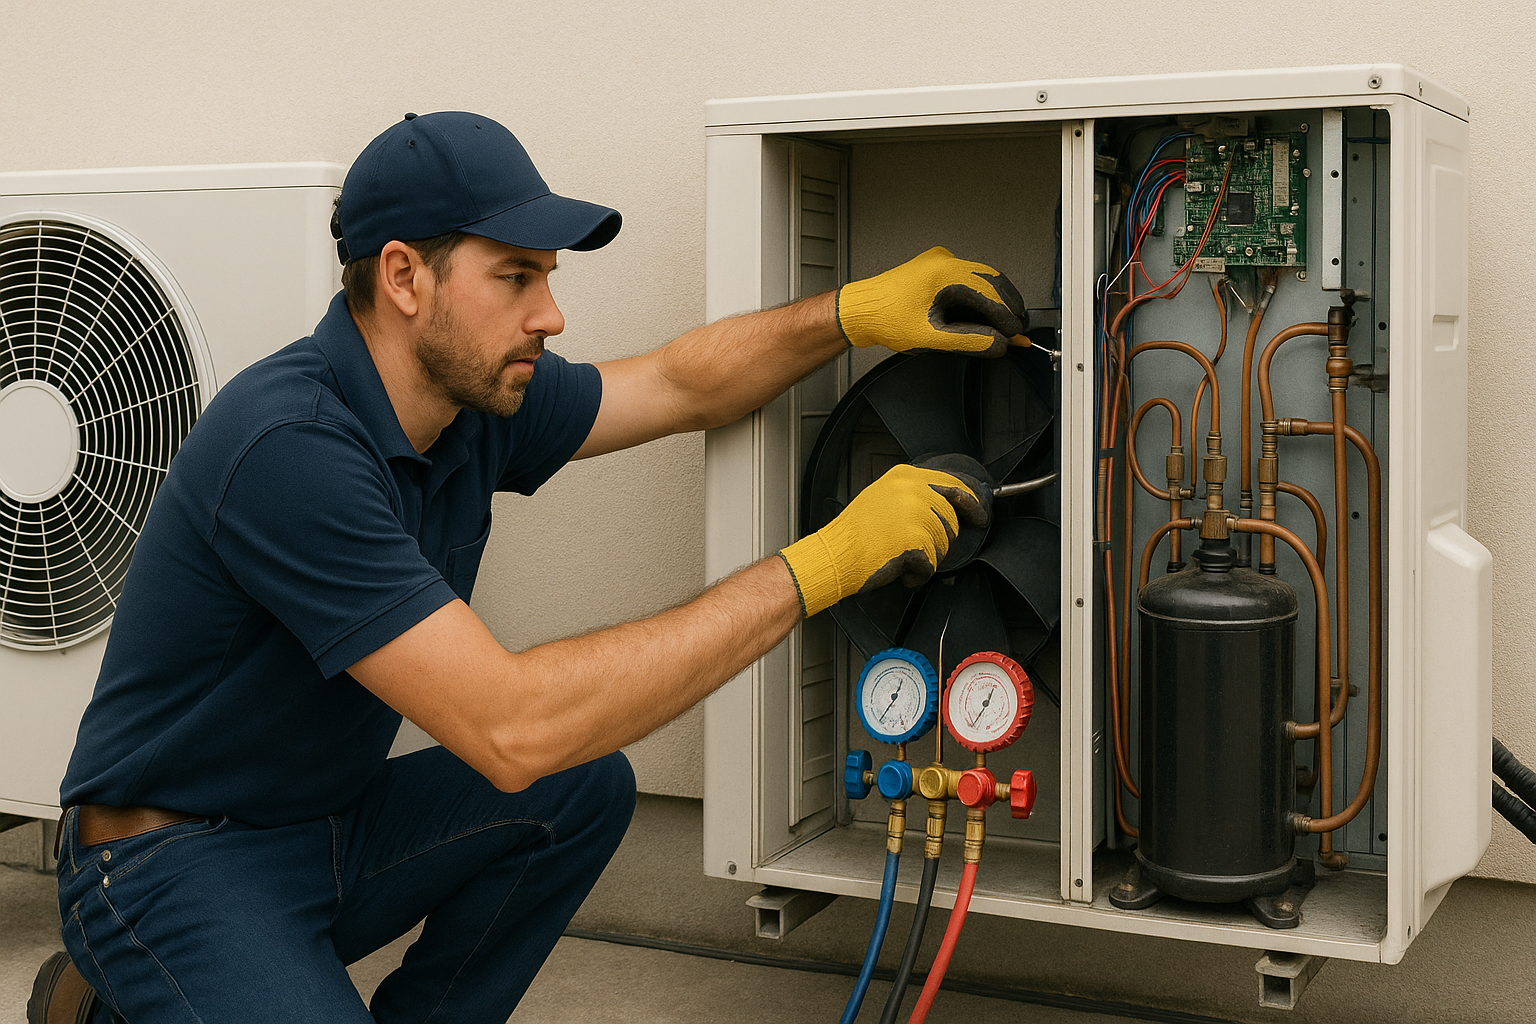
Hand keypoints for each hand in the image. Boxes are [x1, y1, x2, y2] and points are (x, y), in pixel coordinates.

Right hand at [778, 464, 988, 616]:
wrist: (835, 554)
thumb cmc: (854, 532)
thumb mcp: (883, 496)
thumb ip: (913, 493)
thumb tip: (944, 503)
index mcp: (906, 477)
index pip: (953, 484)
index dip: (970, 502)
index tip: (978, 514)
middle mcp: (913, 492)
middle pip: (951, 517)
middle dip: (941, 538)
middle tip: (923, 547)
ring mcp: (916, 515)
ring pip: (944, 542)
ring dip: (927, 556)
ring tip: (902, 556)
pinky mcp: (915, 541)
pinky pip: (931, 564)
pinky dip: (917, 573)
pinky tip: (901, 569)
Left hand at [836, 246, 1027, 357]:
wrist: (862, 310)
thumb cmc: (886, 318)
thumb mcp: (931, 337)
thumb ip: (969, 341)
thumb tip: (997, 344)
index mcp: (944, 273)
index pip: (990, 294)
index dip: (1007, 316)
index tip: (1016, 333)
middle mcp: (944, 261)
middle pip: (991, 281)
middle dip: (1007, 306)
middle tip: (1017, 329)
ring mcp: (940, 263)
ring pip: (981, 279)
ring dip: (994, 302)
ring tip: (1004, 326)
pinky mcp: (936, 270)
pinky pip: (967, 280)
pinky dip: (979, 298)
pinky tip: (984, 316)